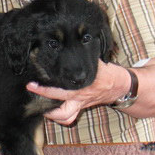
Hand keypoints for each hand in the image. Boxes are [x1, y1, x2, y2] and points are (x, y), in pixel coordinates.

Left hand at [26, 59, 154, 124]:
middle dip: (44, 93)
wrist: (122, 87)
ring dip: (50, 113)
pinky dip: (58, 117)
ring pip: (64, 116)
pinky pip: (68, 118)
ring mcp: (80, 103)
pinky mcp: (80, 108)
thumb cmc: (109, 72)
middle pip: (60, 97)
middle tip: (31, 86)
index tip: (38, 68)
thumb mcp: (98, 59)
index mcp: (85, 80)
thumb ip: (86, 52)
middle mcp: (81, 94)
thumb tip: (76, 37)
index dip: (52, 76)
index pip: (66, 79)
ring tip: (39, 104)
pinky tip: (48, 110)